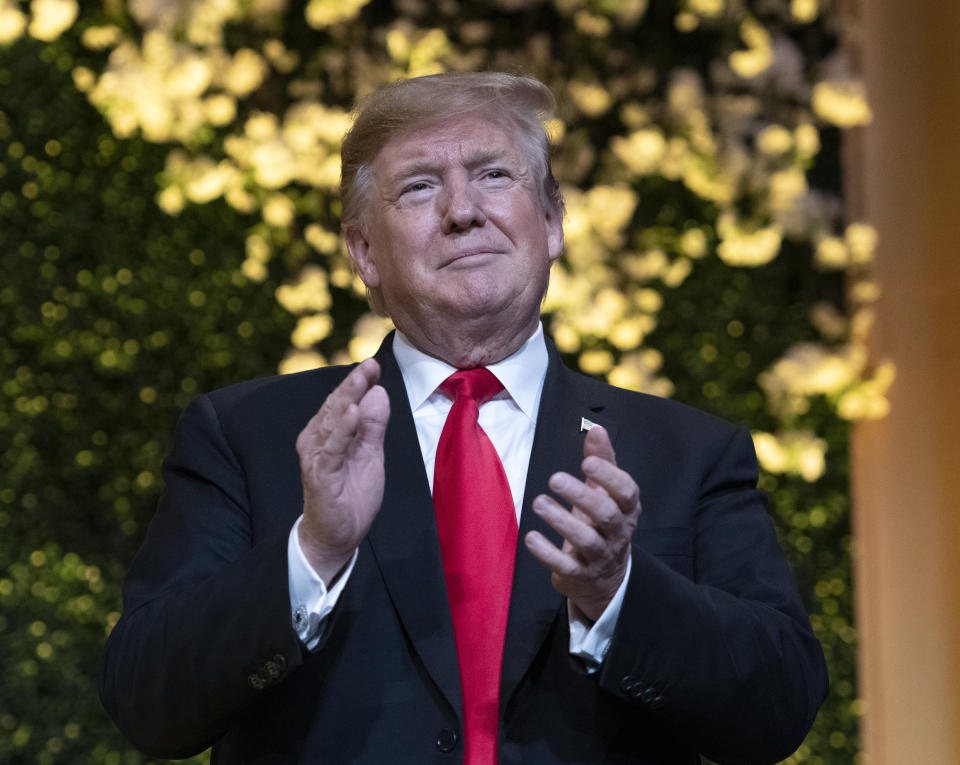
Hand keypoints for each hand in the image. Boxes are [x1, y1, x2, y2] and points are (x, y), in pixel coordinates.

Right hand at [295, 358, 389, 584]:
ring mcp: (317, 457)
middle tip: (369, 365)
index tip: (373, 363)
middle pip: (336, 406)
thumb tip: (378, 391)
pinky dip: (341, 431)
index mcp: (328, 432)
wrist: (338, 535)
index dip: (358, 381)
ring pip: (332, 423)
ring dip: (346, 400)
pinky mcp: (320, 476)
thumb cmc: (351, 493)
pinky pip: (331, 450)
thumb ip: (374, 425)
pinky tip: (352, 415)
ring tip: (361, 382)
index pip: (343, 401)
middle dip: (353, 384)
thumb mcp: (371, 454)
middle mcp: (317, 440)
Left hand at [524, 425, 640, 621]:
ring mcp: (600, 556)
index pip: (626, 492)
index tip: (587, 462)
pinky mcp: (580, 575)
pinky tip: (531, 537)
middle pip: (607, 515)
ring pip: (587, 540)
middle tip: (555, 478)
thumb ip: (602, 460)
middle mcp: (617, 533)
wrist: (606, 578)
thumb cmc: (603, 524)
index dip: (609, 477)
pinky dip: (548, 553)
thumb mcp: (606, 493)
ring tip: (538, 502)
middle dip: (582, 496)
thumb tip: (596, 428)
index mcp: (626, 510)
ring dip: (562, 521)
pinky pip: (566, 565)